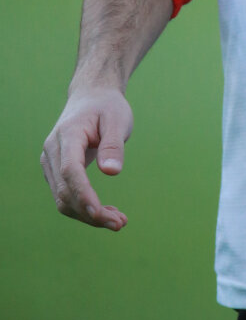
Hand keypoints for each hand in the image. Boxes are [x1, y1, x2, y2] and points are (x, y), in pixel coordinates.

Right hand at [40, 87, 132, 229]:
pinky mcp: (55, 171)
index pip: (70, 170)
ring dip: (88, 215)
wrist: (91, 96)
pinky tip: (106, 212)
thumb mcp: (117, 118)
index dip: (82, 194)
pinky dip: (85, 208)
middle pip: (65, 191)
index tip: (99, 213)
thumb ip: (113, 145)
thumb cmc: (107, 106)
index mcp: (67, 135)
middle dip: (91, 212)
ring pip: (63, 199)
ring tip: (118, 221)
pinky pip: (66, 195)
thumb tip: (111, 172)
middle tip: (121, 223)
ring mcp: (50, 162)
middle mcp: (52, 151)